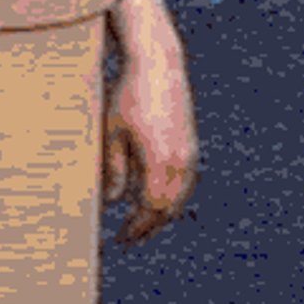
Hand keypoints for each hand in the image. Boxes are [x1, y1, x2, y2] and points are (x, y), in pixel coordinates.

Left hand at [102, 0, 196, 240]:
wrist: (159, 65)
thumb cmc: (129, 96)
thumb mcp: (111, 133)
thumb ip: (114, 170)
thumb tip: (113, 201)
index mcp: (161, 162)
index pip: (153, 208)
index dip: (138, 227)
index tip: (121, 238)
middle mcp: (182, 161)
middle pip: (170, 207)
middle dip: (151, 225)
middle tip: (130, 237)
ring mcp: (190, 152)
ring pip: (181, 196)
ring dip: (162, 211)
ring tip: (141, 220)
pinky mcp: (191, 144)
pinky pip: (185, 181)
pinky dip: (171, 195)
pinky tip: (154, 194)